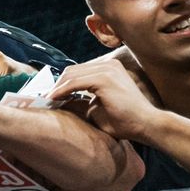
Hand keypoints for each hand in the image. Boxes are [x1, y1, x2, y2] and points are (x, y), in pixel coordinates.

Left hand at [49, 54, 166, 142]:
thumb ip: (79, 101)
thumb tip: (58, 100)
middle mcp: (108, 65)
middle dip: (56, 85)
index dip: (61, 84)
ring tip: (46, 102)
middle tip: (43, 99)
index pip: (77, 71)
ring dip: (56, 88)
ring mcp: (107, 70)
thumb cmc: (124, 121)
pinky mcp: (105, 78)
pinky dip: (61, 91)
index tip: (47, 96)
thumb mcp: (96, 108)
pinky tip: (53, 100)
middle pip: (71, 71)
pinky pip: (74, 83)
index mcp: (108, 69)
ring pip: (70, 75)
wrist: (146, 125)